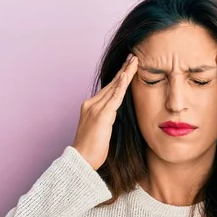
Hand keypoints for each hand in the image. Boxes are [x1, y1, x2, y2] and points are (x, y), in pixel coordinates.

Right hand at [72, 53, 137, 169]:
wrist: (81, 160)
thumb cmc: (91, 150)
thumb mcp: (101, 131)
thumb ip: (108, 120)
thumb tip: (115, 116)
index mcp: (91, 107)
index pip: (109, 89)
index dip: (119, 77)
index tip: (128, 67)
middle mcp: (91, 104)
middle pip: (112, 83)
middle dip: (124, 69)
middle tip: (134, 57)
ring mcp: (95, 108)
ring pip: (114, 87)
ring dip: (125, 73)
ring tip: (135, 61)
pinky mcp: (101, 115)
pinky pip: (114, 97)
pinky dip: (121, 86)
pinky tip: (127, 76)